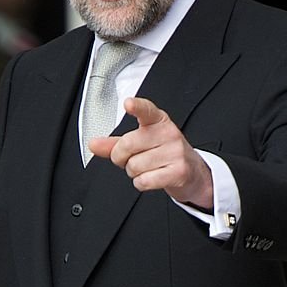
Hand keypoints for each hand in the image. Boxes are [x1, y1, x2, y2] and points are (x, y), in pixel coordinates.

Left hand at [89, 96, 213, 208]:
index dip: (137, 107)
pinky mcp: (178, 172)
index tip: (128, 103)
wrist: (192, 172)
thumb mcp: (141, 143)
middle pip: (127, 145)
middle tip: (130, 159)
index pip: (146, 110)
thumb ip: (115, 143)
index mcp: (158, 121)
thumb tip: (94, 144)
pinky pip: (144, 180)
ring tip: (147, 168)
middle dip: (121, 158)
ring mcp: (175, 152)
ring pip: (134, 166)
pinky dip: (142, 183)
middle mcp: (169, 133)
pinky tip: (152, 178)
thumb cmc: (163, 154)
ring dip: (134, 172)